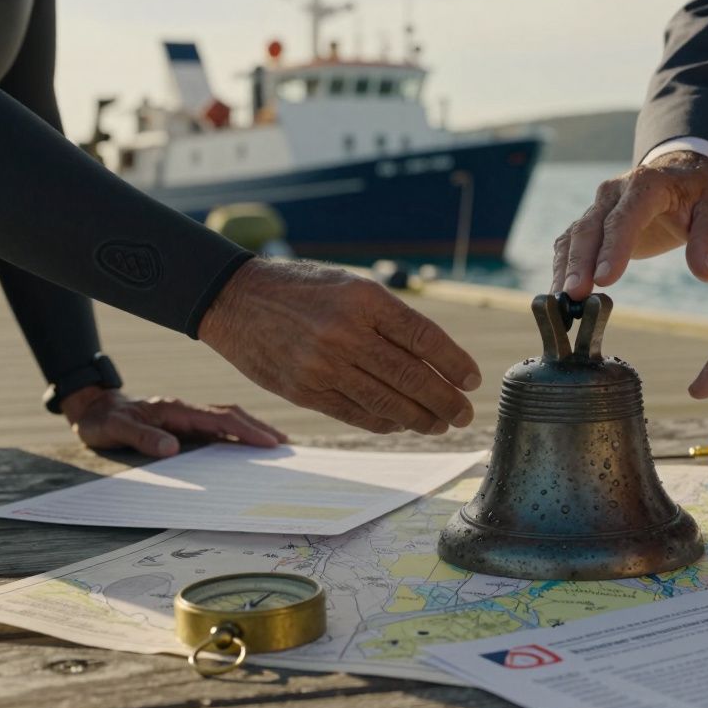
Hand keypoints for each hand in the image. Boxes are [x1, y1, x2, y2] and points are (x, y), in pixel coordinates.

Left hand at [61, 386, 286, 456]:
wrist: (94, 410)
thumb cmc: (104, 421)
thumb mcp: (116, 430)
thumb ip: (143, 438)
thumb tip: (173, 449)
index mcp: (177, 410)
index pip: (220, 419)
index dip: (246, 430)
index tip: (270, 442)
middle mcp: (187, 410)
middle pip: (231, 415)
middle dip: (258, 428)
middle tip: (285, 443)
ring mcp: (187, 417)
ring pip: (227, 420)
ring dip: (251, 429)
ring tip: (274, 442)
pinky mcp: (184, 424)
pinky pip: (216, 428)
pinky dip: (236, 434)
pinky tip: (246, 445)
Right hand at [198, 259, 481, 434]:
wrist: (236, 299)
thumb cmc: (303, 289)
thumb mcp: (350, 284)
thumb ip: (388, 317)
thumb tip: (436, 358)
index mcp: (364, 298)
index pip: (423, 337)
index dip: (453, 363)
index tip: (472, 380)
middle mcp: (345, 331)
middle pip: (410, 375)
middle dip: (445, 400)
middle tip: (464, 414)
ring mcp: (323, 364)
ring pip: (386, 401)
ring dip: (419, 418)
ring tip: (439, 424)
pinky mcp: (305, 390)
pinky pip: (355, 413)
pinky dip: (383, 422)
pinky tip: (400, 423)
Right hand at [551, 151, 707, 299]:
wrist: (681, 176)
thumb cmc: (700, 198)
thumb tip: (706, 273)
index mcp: (648, 185)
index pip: (626, 216)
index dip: (613, 248)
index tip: (605, 280)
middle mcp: (615, 192)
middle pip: (591, 227)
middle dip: (580, 262)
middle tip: (574, 296)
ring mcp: (599, 205)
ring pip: (575, 236)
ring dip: (567, 268)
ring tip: (561, 301)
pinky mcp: (591, 221)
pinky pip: (570, 243)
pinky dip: (562, 267)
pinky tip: (558, 293)